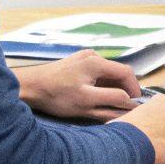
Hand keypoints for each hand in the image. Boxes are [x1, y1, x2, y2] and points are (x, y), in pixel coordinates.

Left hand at [15, 50, 141, 120]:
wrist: (29, 87)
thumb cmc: (55, 95)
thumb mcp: (86, 103)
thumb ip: (111, 102)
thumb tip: (131, 105)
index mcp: (97, 63)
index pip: (127, 73)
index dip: (134, 90)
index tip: (135, 105)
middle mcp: (93, 56)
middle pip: (118, 72)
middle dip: (123, 90)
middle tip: (122, 107)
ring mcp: (84, 58)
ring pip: (107, 74)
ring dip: (112, 88)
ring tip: (109, 105)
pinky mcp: (77, 63)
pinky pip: (97, 73)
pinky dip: (102, 85)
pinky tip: (95, 97)